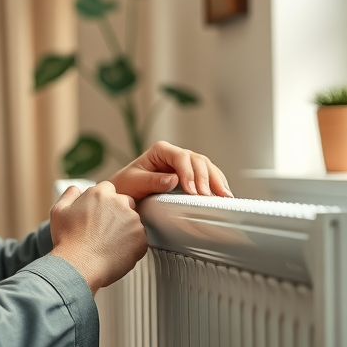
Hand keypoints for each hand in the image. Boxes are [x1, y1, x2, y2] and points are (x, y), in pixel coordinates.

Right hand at [48, 181, 147, 293]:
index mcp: (100, 194)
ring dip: (125, 229)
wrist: (79, 266)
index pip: (108, 189)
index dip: (103, 203)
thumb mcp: (59, 211)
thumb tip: (76, 189)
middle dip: (117, 213)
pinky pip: (139, 239)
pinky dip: (131, 245)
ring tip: (108, 244)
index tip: (99, 214)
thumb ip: (69, 195)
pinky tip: (115, 252)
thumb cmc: (67, 241)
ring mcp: (133, 220)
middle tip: (104, 230)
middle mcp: (119, 203)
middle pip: (124, 202)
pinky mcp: (141, 238)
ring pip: (133, 221)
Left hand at [109, 140, 231, 200]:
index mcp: (160, 151)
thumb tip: (173, 179)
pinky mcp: (191, 177)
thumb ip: (152, 180)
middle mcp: (174, 155)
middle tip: (206, 196)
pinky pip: (208, 177)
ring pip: (207, 167)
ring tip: (222, 196)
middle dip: (205, 178)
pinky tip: (222, 195)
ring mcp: (184, 165)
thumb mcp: (134, 183)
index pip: (180, 157)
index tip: (192, 190)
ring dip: (216, 181)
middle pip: (197, 160)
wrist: (124, 194)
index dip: (189, 173)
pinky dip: (216, 185)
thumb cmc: (126, 186)